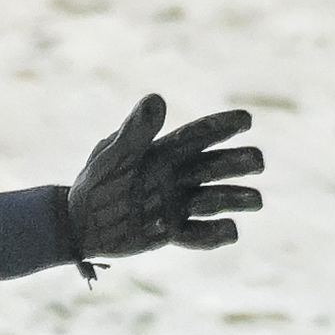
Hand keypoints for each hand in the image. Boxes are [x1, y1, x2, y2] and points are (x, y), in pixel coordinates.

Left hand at [67, 94, 265, 273]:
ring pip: (215, 200)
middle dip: (239, 162)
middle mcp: (177, 178)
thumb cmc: (94, 183)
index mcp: (165, 153)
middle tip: (258, 161)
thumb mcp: (112, 156)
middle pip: (216, 167)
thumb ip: (136, 132)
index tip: (247, 119)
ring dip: (236, 198)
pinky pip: (199, 235)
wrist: (77, 223)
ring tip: (256, 200)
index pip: (199, 136)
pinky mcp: (172, 232)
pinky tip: (230, 230)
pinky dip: (215, 235)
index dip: (223, 126)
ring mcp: (177, 206)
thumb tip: (157, 99)